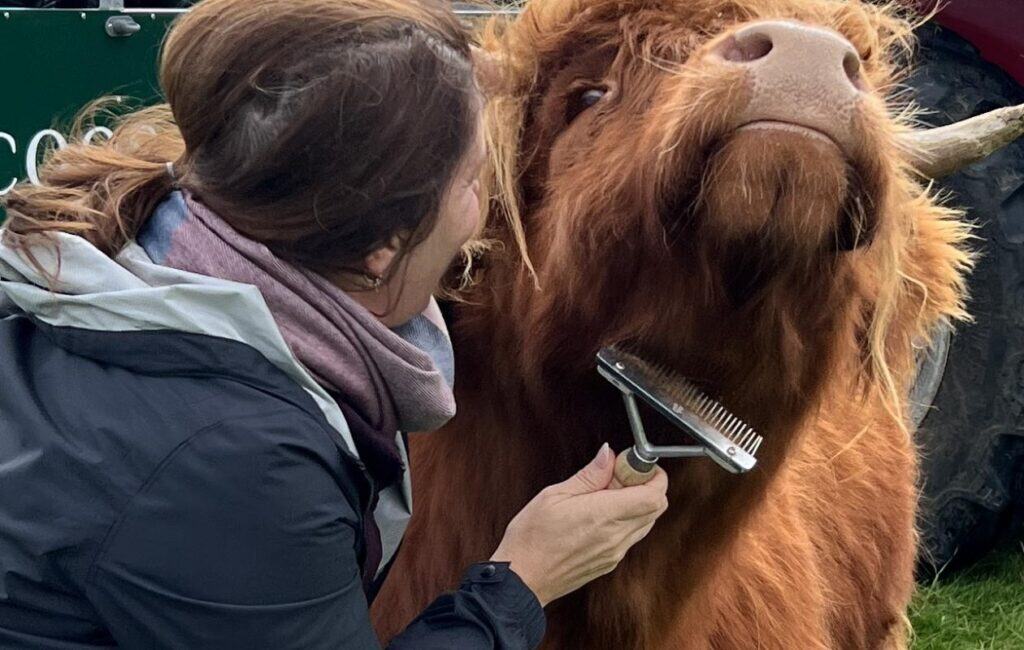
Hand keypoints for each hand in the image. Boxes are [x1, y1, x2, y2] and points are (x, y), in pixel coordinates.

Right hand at [489, 443, 668, 605]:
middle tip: (620, 476)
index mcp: (604, 516)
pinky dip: (627, 520)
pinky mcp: (610, 562)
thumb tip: (608, 454)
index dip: (654, 477)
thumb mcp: (555, 495)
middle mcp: (616, 537)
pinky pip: (631, 537)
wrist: (522, 579)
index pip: (654, 496)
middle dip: (647, 486)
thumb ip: (589, 475)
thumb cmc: (531, 538)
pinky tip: (601, 513)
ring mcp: (615, 553)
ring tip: (607, 494)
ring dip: (638, 504)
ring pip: (646, 522)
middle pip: (656, 508)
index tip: (636, 466)